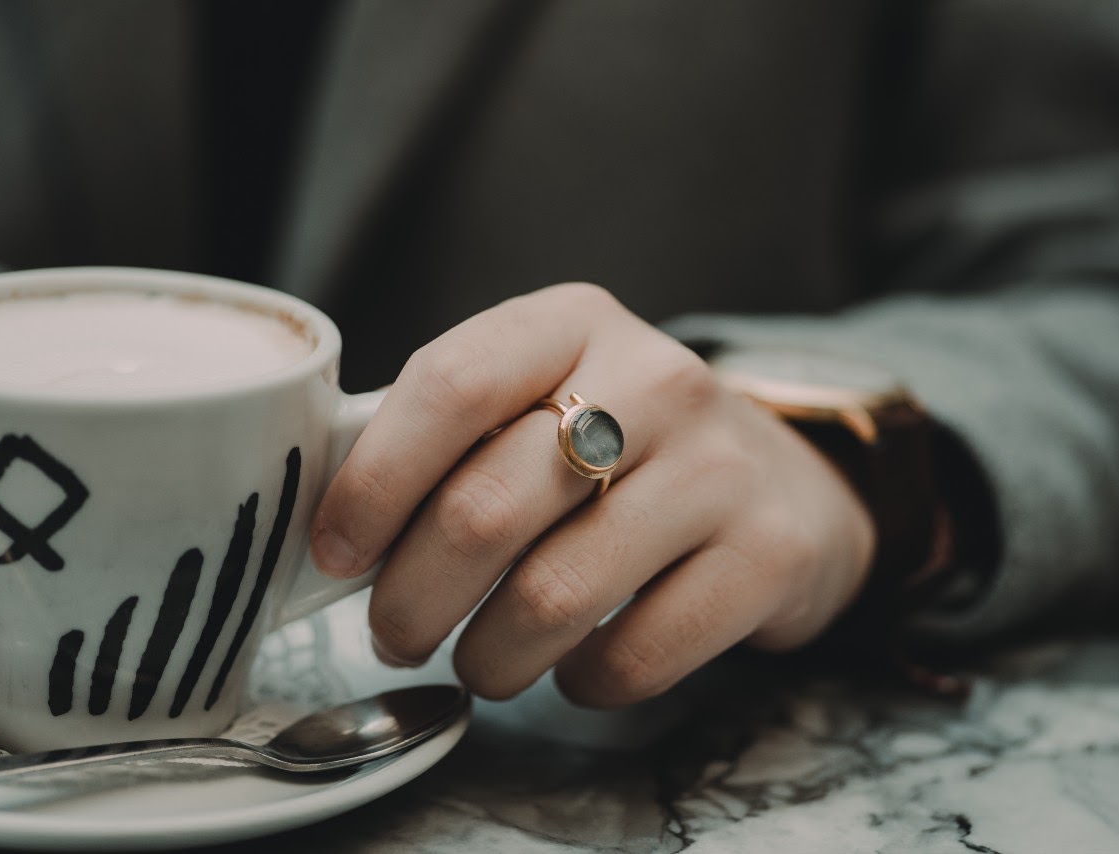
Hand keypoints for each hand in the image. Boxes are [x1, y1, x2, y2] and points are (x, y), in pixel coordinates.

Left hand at [311, 284, 875, 706]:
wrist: (784, 481)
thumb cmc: (625, 447)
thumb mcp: (543, 399)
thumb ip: (450, 440)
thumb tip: (334, 532)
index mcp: (574, 323)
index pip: (450, 386)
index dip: (371, 485)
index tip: (335, 555)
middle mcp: (655, 380)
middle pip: (486, 508)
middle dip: (411, 600)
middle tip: (395, 635)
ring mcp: (720, 466)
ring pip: (554, 596)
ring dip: (489, 658)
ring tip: (480, 663)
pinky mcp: (768, 554)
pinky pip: (638, 654)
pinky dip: (584, 685)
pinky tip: (576, 670)